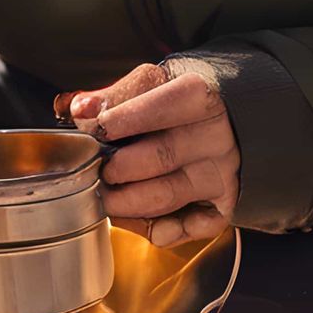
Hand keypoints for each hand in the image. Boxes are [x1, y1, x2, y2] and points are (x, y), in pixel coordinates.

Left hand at [58, 58, 239, 244]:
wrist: (231, 119)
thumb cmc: (182, 101)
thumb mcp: (153, 83)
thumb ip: (115, 94)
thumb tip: (81, 110)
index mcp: (199, 99)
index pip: (158, 109)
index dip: (120, 121)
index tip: (93, 128)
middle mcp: (215, 138)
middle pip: (156, 158)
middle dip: (115, 168)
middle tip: (95, 169)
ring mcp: (221, 175)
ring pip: (164, 197)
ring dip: (124, 203)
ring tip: (106, 194)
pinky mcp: (223, 205)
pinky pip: (187, 229)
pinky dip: (157, 230)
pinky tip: (138, 218)